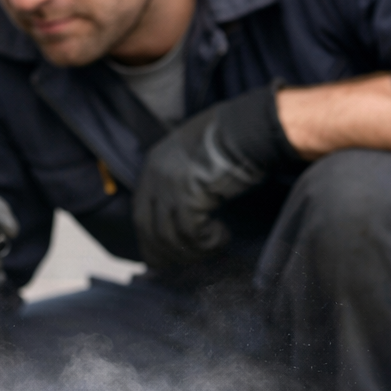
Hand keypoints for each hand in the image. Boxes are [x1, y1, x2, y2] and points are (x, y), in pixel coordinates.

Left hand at [133, 85, 300, 267]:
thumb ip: (181, 181)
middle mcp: (155, 176)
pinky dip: (207, 242)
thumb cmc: (230, 141)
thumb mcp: (194, 157)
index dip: (151, 238)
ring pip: (169, 236)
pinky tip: (222, 237)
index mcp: (153, 164)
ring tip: (213, 246)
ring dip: (192, 249)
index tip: (163, 255)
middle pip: (149, 228)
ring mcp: (169, 186)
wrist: (248, 128)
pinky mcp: (189, 196)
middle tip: (187, 262)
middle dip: (166, 252)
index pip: (141, 212)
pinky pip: (191, 233)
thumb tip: (182, 213)